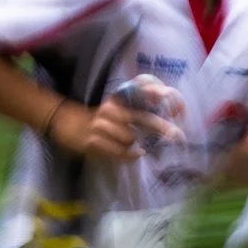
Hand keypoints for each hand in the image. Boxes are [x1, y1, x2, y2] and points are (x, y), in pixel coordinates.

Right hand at [48, 87, 183, 164]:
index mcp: (118, 99)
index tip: (181, 107)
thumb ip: (141, 106)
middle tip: (178, 136)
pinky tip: (136, 154)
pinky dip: (129, 155)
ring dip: (135, 144)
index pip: (141, 92)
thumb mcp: (118, 106)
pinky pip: (118, 151)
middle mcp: (111, 109)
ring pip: (130, 138)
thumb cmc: (101, 119)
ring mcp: (101, 125)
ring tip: (133, 145)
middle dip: (163, 128)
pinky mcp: (93, 141)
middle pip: (142, 118)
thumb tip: (173, 109)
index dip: (161, 97)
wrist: (67, 124)